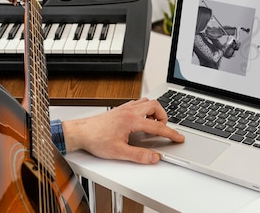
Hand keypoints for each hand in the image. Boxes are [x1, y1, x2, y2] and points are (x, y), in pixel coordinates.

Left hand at [61, 98, 184, 163]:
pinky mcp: (119, 109)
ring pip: (146, 102)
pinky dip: (144, 110)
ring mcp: (124, 108)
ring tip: (153, 124)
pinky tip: (141, 120)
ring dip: (154, 111)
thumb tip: (154, 157)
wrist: (81, 132)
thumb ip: (139, 156)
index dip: (171, 133)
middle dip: (163, 116)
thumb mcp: (119, 152)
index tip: (179, 138)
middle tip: (163, 129)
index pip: (157, 126)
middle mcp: (129, 111)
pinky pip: (137, 104)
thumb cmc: (96, 140)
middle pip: (155, 106)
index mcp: (132, 120)